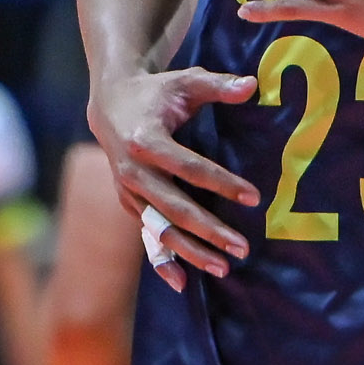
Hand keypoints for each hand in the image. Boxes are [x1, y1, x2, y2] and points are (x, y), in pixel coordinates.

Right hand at [88, 65, 260, 290]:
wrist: (110, 104)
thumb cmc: (156, 91)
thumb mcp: (185, 81)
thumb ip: (218, 84)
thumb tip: (253, 86)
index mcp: (146, 140)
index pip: (190, 167)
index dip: (221, 183)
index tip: (253, 196)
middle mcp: (133, 172)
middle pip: (175, 207)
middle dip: (209, 230)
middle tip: (242, 246)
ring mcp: (128, 192)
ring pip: (161, 229)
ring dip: (191, 251)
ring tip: (223, 267)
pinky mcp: (128, 203)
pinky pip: (146, 236)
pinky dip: (161, 261)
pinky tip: (181, 283)